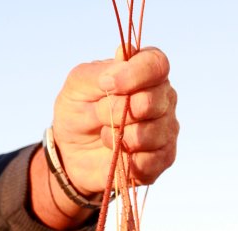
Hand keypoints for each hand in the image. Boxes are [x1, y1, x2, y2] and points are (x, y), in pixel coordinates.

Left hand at [52, 47, 177, 196]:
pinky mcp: (162, 159)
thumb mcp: (77, 86)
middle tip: (100, 115)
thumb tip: (120, 68)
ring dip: (121, 137)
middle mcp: (162, 98)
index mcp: (145, 72)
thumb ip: (98, 73)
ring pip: (153, 133)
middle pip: (154, 100)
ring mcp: (165, 129)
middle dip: (119, 111)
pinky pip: (152, 160)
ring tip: (106, 136)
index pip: (156, 64)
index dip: (135, 74)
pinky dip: (128, 160)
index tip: (109, 86)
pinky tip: (118, 155)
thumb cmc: (78, 113)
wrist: (72, 154)